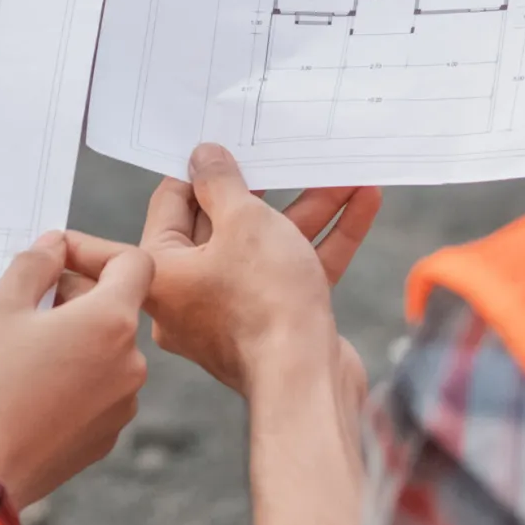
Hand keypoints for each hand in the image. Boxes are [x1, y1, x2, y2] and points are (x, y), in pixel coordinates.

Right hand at [0, 232, 153, 504]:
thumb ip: (35, 265)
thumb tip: (56, 246)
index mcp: (112, 323)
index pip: (133, 264)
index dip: (93, 251)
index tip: (54, 258)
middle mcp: (130, 364)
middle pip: (107, 309)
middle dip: (59, 299)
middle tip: (8, 300)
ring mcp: (120, 406)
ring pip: (91, 352)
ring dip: (51, 339)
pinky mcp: (102, 437)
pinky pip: (85, 391)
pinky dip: (55, 377)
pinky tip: (8, 383)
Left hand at [138, 144, 380, 397]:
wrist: (308, 383)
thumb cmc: (265, 303)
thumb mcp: (243, 221)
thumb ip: (222, 182)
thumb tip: (203, 156)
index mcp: (162, 270)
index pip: (171, 202)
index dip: (200, 168)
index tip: (225, 141)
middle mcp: (190, 294)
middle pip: (224, 223)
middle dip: (268, 186)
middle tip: (287, 151)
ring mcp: (232, 312)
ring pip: (267, 246)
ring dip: (309, 208)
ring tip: (344, 174)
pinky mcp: (273, 324)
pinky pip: (291, 271)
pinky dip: (323, 241)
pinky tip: (361, 204)